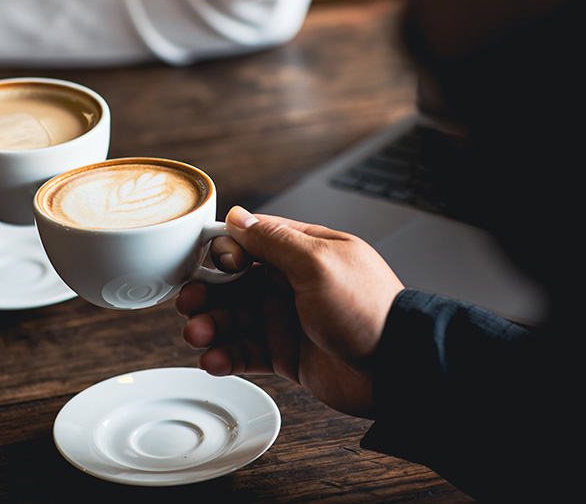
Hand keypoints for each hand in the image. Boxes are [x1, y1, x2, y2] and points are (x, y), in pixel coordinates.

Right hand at [179, 206, 403, 417]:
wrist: (396, 368)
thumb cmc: (369, 310)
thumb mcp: (319, 263)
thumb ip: (275, 240)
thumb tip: (238, 217)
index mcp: (303, 252)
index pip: (249, 241)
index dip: (222, 253)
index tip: (206, 265)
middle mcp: (291, 283)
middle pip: (233, 283)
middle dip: (207, 293)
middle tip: (188, 304)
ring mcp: (287, 319)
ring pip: (233, 319)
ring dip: (210, 326)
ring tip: (197, 336)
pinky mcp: (285, 354)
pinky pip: (244, 352)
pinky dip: (225, 355)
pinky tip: (213, 360)